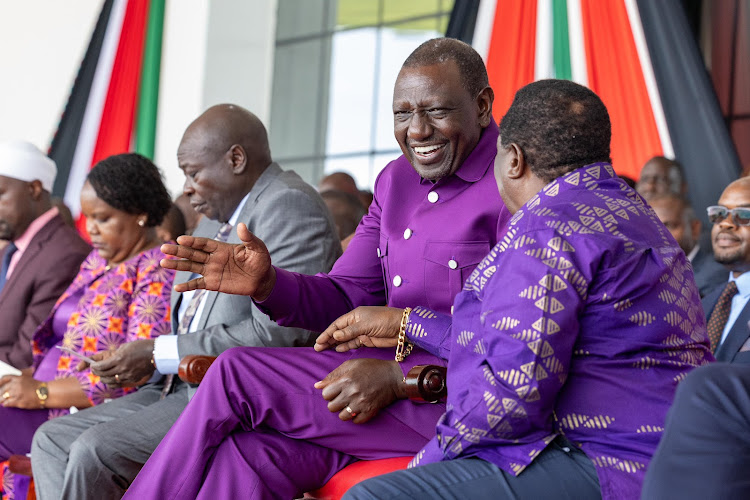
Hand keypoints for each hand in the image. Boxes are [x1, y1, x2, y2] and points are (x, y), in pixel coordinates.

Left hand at [0, 373, 43, 408]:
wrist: (46, 393)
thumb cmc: (37, 386)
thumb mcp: (27, 379)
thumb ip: (17, 380)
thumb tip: (7, 385)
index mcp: (18, 378)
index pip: (4, 378)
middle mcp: (16, 385)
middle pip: (1, 390)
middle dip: (0, 394)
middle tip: (1, 396)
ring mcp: (17, 393)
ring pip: (2, 397)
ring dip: (2, 399)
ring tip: (4, 400)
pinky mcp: (18, 401)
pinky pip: (6, 403)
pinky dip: (6, 404)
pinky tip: (8, 403)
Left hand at [89, 339, 155, 386]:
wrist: (156, 353)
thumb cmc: (141, 346)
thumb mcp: (125, 347)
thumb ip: (115, 354)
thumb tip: (106, 359)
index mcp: (118, 359)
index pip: (100, 366)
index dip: (94, 367)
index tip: (92, 365)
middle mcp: (122, 368)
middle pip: (103, 375)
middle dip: (96, 372)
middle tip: (94, 369)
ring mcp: (127, 375)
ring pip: (110, 381)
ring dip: (104, 378)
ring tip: (103, 374)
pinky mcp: (132, 379)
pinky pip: (119, 382)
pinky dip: (114, 381)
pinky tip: (113, 377)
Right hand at [160, 223, 276, 299]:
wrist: (262, 280)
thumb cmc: (260, 261)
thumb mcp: (258, 248)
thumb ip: (249, 238)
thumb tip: (242, 225)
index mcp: (221, 248)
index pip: (204, 243)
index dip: (192, 241)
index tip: (180, 239)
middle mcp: (213, 258)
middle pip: (192, 253)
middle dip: (178, 251)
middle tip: (163, 248)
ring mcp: (212, 271)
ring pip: (191, 267)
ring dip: (177, 265)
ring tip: (163, 263)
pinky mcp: (213, 283)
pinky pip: (198, 284)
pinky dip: (187, 286)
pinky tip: (176, 288)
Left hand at [313, 359, 405, 423]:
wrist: (393, 376)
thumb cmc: (371, 368)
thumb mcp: (351, 365)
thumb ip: (333, 375)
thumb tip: (317, 385)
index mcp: (345, 380)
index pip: (325, 394)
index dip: (329, 393)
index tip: (336, 390)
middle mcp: (352, 392)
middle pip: (332, 407)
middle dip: (336, 403)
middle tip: (344, 397)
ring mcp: (361, 403)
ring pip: (342, 417)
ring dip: (344, 412)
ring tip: (351, 404)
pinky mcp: (370, 411)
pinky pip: (356, 422)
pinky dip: (356, 417)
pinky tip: (359, 409)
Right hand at [315, 307, 403, 351]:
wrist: (402, 327)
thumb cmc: (384, 320)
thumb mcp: (366, 325)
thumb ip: (350, 331)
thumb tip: (335, 336)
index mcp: (355, 315)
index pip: (337, 325)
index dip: (327, 333)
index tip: (318, 341)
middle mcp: (356, 323)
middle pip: (339, 332)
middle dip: (328, 339)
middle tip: (317, 347)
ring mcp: (362, 332)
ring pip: (345, 339)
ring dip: (335, 344)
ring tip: (324, 349)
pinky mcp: (367, 340)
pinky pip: (353, 343)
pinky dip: (345, 346)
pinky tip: (338, 349)